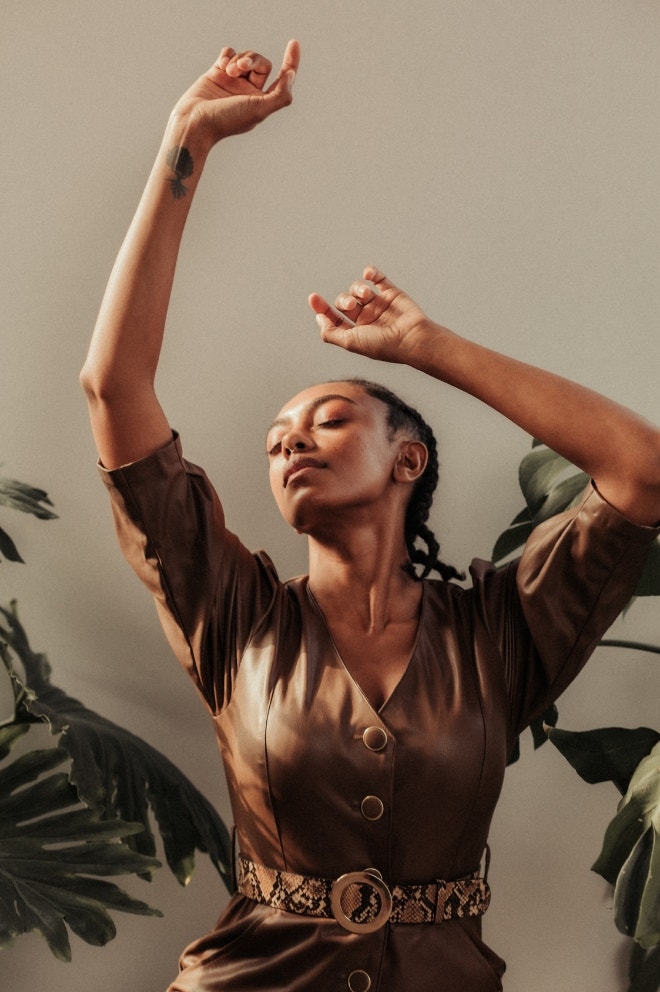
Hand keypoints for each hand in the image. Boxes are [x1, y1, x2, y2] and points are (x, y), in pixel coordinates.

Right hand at [173, 39, 299, 145]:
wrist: (194, 122)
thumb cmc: (226, 120)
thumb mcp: (259, 110)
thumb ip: (280, 95)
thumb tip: (291, 75)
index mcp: (262, 102)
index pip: (282, 79)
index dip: (291, 61)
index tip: (294, 43)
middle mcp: (249, 91)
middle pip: (261, 63)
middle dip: (253, 59)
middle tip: (241, 66)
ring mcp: (233, 82)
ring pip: (244, 57)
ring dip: (238, 59)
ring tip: (228, 71)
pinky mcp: (217, 73)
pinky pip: (228, 54)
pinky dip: (226, 56)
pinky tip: (220, 67)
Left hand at [308, 266, 435, 364]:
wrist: (411, 338)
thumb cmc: (382, 344)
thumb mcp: (350, 342)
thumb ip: (331, 333)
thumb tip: (319, 319)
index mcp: (356, 332)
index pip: (334, 319)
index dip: (322, 309)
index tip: (313, 297)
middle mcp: (366, 319)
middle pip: (344, 302)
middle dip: (344, 301)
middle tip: (352, 306)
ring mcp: (379, 305)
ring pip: (358, 289)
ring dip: (357, 288)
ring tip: (365, 295)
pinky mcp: (392, 294)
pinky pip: (378, 278)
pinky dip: (370, 273)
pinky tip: (368, 274)